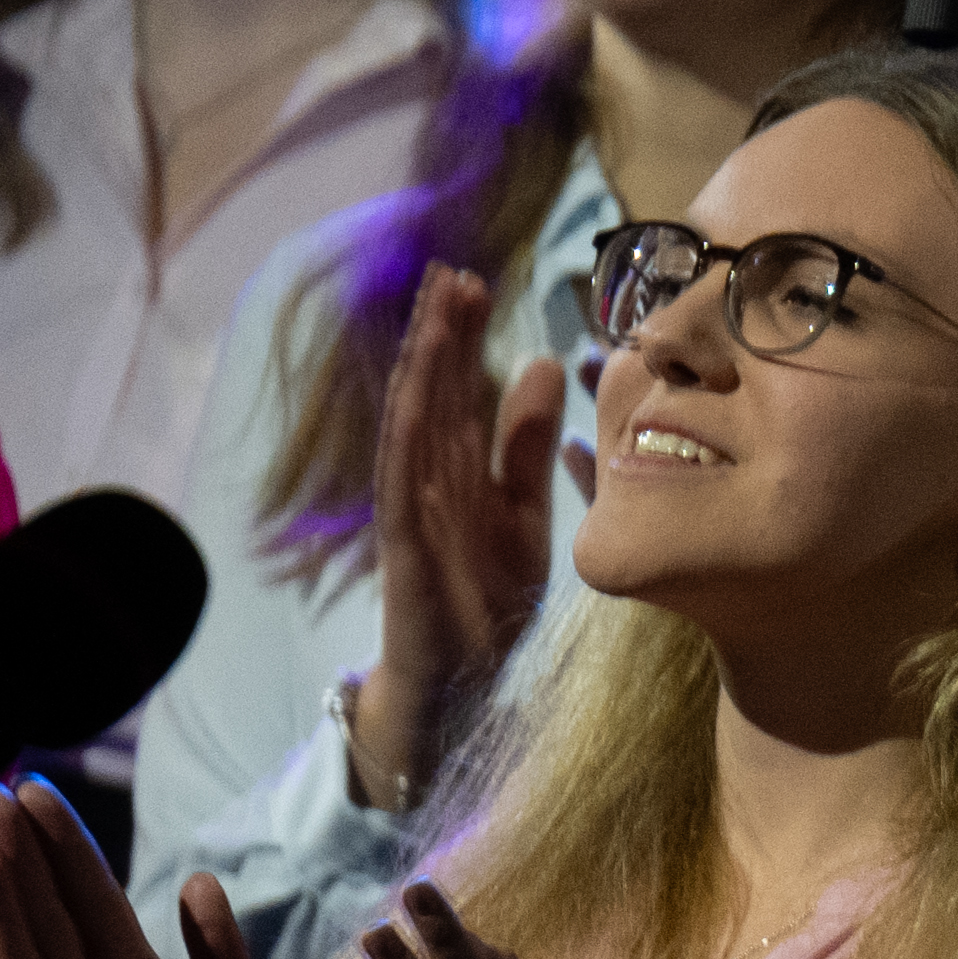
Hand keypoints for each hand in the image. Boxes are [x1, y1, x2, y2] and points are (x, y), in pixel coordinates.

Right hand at [344, 271, 567, 815]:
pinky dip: (412, 433)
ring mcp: (414, 512)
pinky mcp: (409, 549)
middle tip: (451, 271)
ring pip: (415, 425)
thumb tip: (550, 361)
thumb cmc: (487, 599)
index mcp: (460, 472)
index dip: (464, 337)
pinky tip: (420, 391)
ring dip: (424, 367)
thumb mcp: (525, 508)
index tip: (474, 280)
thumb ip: (529, 442)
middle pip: (432, 395)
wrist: (462, 686)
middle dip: (440, 334)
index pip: (459, 391)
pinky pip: (407, 481)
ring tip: (435, 311)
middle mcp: (430, 483)